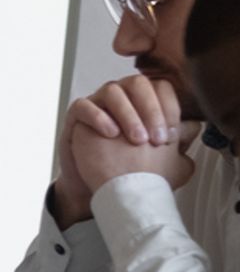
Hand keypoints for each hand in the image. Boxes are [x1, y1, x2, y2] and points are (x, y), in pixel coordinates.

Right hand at [53, 75, 184, 225]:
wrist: (106, 189)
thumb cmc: (134, 170)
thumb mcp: (166, 158)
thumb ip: (180, 140)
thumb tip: (194, 126)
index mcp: (143, 103)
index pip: (160, 87)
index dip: (170, 107)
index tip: (173, 134)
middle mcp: (122, 99)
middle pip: (137, 82)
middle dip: (150, 109)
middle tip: (156, 138)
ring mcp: (98, 105)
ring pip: (112, 90)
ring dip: (128, 115)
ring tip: (137, 141)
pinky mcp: (77, 116)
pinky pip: (84, 105)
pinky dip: (98, 117)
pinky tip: (111, 134)